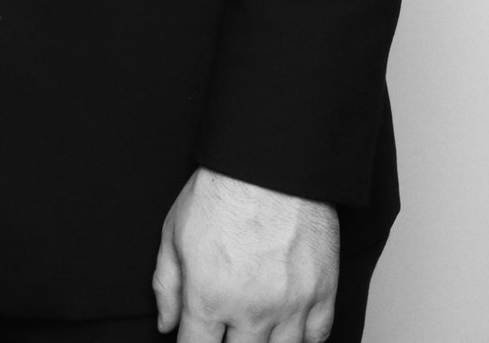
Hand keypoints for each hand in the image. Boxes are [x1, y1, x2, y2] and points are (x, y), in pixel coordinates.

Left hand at [153, 167, 338, 342]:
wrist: (272, 163)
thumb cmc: (221, 191)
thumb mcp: (173, 233)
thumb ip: (167, 285)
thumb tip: (166, 324)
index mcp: (209, 298)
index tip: (194, 338)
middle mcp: (251, 311)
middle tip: (225, 329)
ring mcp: (292, 306)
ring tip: (254, 330)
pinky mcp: (323, 293)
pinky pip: (317, 338)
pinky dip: (302, 340)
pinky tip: (287, 330)